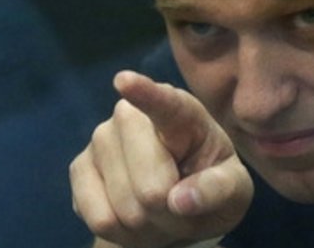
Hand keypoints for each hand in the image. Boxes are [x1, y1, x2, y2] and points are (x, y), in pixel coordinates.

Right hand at [70, 71, 252, 247]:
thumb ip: (218, 190)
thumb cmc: (211, 185)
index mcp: (182, 112)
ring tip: (161, 213)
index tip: (124, 81)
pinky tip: (134, 219)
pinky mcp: (79, 169)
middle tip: (181, 207)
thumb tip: (180, 201)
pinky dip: (122, 234)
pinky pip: (99, 218)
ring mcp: (101, 140)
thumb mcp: (234, 189)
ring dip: (148, 226)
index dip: (144, 92)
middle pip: (149, 187)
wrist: (177, 203)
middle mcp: (132, 116)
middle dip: (169, 213)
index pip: (164, 103)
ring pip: (123, 208)